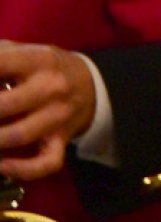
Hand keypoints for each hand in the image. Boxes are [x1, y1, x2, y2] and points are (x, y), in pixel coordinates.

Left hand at [0, 42, 95, 179]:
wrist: (90, 85)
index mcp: (39, 59)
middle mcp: (51, 87)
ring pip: (18, 136)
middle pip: (4, 106)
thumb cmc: (47, 67)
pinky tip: (1, 165)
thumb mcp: (27, 51)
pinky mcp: (62, 141)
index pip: (1, 63)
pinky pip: (44, 163)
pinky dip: (21, 169)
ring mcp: (58, 116)